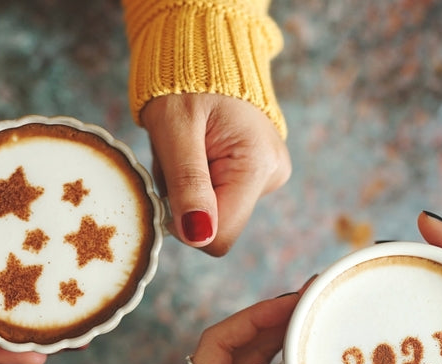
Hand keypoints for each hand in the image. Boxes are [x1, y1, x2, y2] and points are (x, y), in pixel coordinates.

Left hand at [141, 93, 290, 255]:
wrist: (203, 48)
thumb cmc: (186, 80)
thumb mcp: (175, 129)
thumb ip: (188, 184)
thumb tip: (199, 237)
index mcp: (257, 167)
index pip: (217, 236)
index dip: (185, 222)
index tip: (170, 184)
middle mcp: (271, 176)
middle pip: (213, 222)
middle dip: (184, 196)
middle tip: (176, 152)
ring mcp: (266, 174)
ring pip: (212, 208)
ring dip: (185, 183)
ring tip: (184, 142)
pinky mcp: (256, 171)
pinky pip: (216, 192)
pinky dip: (194, 174)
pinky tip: (195, 144)